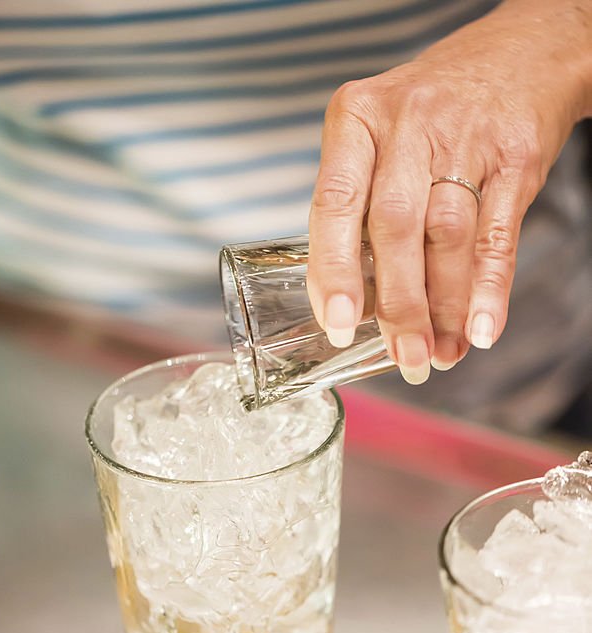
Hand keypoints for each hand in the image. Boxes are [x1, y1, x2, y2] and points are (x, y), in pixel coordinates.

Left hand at [307, 0, 590, 382]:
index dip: (334, 272)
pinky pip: (497, 235)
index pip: (334, 205)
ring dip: (445, 308)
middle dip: (399, 306)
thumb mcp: (377, 138)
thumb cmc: (430, 114)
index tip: (339, 326)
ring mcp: (464, 137)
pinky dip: (489, 289)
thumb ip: (359, 208)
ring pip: (447, 238)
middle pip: (394, 229)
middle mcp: (407, 123)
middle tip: (404, 358)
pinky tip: (482, 329)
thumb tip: (354, 306)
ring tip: (441, 354)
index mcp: (356, 119)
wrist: (519, 54)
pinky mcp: (514, 156)